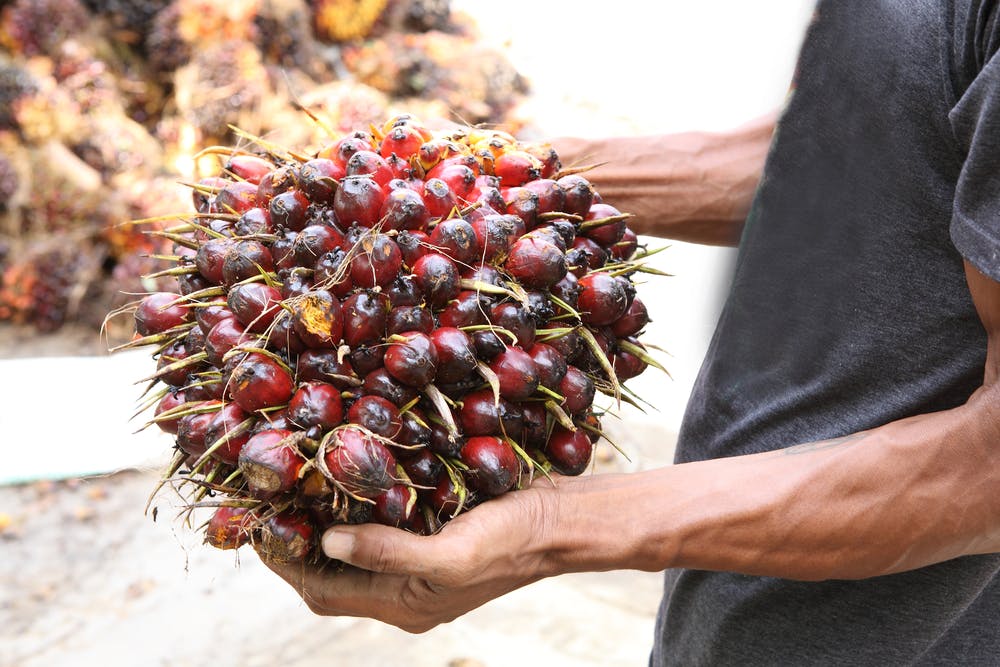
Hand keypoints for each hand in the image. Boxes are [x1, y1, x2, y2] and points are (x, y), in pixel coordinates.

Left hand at [258, 482, 559, 632]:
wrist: (564, 520)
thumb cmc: (515, 539)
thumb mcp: (454, 553)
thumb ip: (389, 553)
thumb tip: (328, 541)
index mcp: (403, 603)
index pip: (321, 589)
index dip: (283, 560)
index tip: (256, 522)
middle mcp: (404, 589)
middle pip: (329, 573)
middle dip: (296, 542)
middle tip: (270, 498)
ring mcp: (418, 563)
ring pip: (351, 549)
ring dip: (322, 522)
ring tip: (297, 484)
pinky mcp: (432, 535)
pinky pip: (379, 527)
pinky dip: (355, 507)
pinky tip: (347, 475)